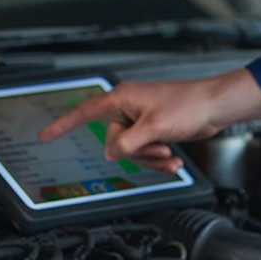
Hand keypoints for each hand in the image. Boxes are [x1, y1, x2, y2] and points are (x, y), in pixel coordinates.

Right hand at [35, 69, 260, 171]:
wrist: (215, 108)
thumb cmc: (189, 106)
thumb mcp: (154, 129)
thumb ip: (127, 143)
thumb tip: (112, 153)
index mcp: (122, 98)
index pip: (84, 112)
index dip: (63, 124)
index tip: (45, 134)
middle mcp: (129, 107)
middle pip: (114, 141)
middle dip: (136, 152)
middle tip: (158, 148)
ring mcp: (141, 119)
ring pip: (131, 149)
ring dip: (150, 157)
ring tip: (169, 154)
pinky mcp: (154, 129)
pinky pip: (146, 151)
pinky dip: (158, 158)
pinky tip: (172, 161)